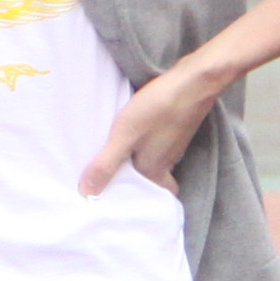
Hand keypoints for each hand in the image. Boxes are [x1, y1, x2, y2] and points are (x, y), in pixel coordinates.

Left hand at [84, 55, 227, 195]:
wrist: (193, 82)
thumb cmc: (158, 109)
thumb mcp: (124, 135)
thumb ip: (106, 164)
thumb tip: (86, 194)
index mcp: (155, 171)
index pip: (149, 196)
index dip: (136, 197)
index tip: (116, 195)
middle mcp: (168, 163)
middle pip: (152, 179)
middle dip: (135, 179)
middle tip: (111, 174)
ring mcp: (175, 145)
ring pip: (155, 161)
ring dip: (138, 159)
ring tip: (115, 153)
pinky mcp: (177, 128)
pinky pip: (159, 144)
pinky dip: (146, 143)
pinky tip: (134, 132)